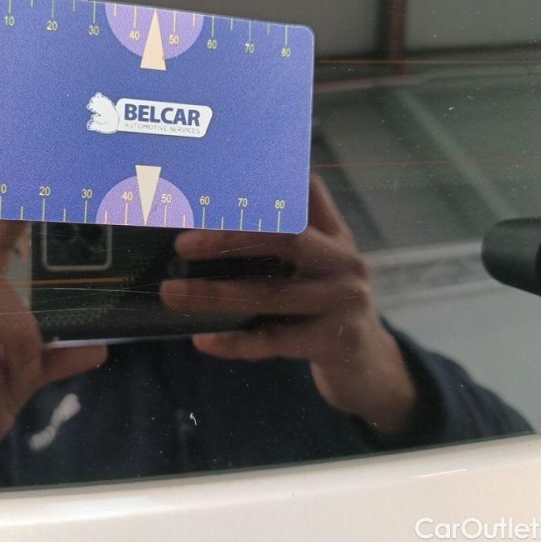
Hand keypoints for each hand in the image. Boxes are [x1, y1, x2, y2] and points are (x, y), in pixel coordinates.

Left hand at [160, 177, 417, 437]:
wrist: (369, 364)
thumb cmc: (332, 303)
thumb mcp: (326, 259)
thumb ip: (304, 221)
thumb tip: (271, 177)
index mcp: (335, 239)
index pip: (294, 205)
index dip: (251, 199)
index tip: (205, 198)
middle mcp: (344, 265)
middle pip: (283, 240)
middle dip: (228, 239)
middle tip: (181, 244)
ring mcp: (343, 304)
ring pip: (269, 296)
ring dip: (214, 294)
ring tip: (172, 292)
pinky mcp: (334, 343)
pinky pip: (274, 341)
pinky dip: (235, 342)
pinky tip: (202, 340)